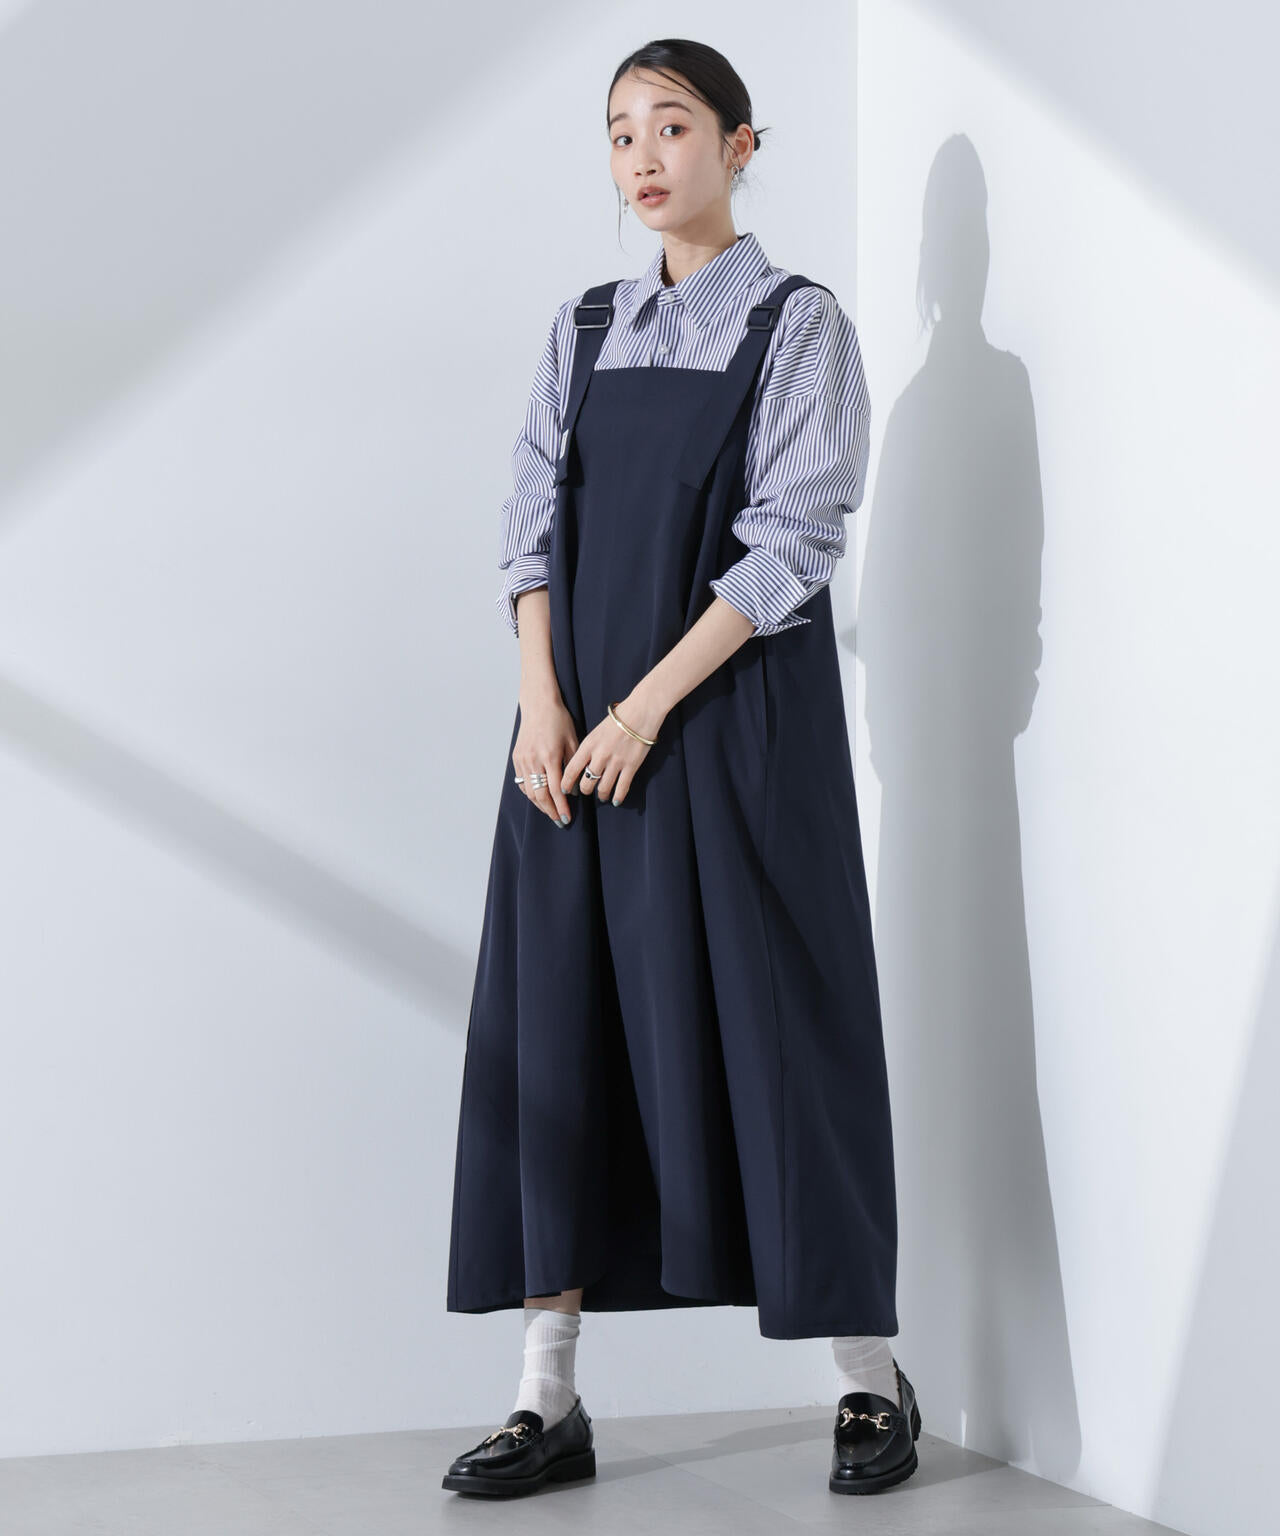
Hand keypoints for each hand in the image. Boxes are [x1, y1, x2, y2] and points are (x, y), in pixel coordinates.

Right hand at [513, 689, 579, 825]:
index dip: (562, 807)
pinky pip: (522, 782)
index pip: (555, 790)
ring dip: (540, 805)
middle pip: (540, 795)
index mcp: (550, 756)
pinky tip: (539, 798)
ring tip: (550, 812)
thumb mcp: (572, 741)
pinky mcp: (517, 758)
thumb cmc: (559, 721)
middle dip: (550, 811)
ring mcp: (523, 760)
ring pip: (530, 791)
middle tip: (560, 821)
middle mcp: (534, 760)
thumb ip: (573, 766)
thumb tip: (573, 790)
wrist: (539, 705)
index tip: (567, 818)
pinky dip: (531, 793)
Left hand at [562, 692, 667, 805]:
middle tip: (587, 790)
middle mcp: (600, 756)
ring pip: (603, 788)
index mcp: (589, 745)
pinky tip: (616, 801)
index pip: (571, 769)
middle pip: (586, 783)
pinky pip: (622, 788)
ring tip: (602, 795)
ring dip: (602, 794)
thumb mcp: (596, 732)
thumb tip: (583, 764)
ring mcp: (616, 762)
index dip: (566, 783)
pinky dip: (618, 797)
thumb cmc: (618, 719)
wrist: (640, 712)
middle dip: (585, 790)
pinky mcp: (631, 766)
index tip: (564, 790)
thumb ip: (589, 749)